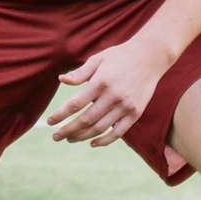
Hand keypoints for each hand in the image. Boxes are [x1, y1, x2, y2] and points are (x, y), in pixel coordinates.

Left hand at [44, 39, 166, 147]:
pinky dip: (104, 141)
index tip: (50, 121)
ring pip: (100, 128)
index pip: (76, 104)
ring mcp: (126, 106)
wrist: (150, 57)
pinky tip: (92, 142)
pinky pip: (118, 133)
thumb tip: (61, 80)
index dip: (61, 115)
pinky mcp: (135, 113)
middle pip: (86, 120)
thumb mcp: (98, 59)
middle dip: (68, 130)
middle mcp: (113, 96)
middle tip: (56, 136)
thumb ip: (80, 73)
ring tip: (70, 138)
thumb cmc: (119, 56)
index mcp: (101, 82)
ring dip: (82, 136)